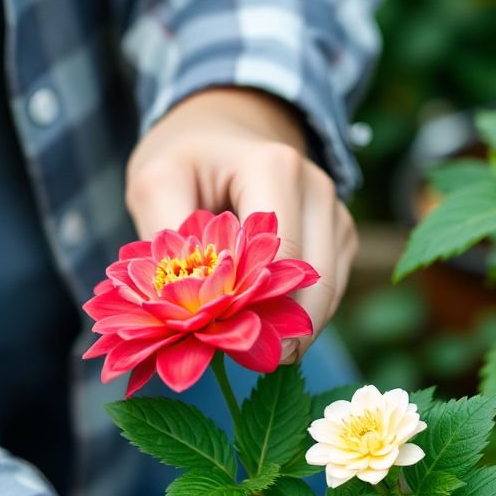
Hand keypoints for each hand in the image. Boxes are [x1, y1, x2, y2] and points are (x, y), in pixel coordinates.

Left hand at [125, 88, 357, 362]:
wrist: (222, 132)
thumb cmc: (184, 160)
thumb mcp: (154, 184)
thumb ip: (167, 239)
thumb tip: (183, 303)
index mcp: (275, 168)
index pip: (278, 258)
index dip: (255, 308)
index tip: (221, 342)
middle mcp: (319, 189)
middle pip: (315, 285)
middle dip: (281, 331)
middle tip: (241, 363)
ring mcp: (337, 214)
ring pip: (329, 297)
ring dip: (294, 329)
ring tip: (250, 351)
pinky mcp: (340, 238)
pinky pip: (330, 294)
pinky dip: (301, 317)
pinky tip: (266, 330)